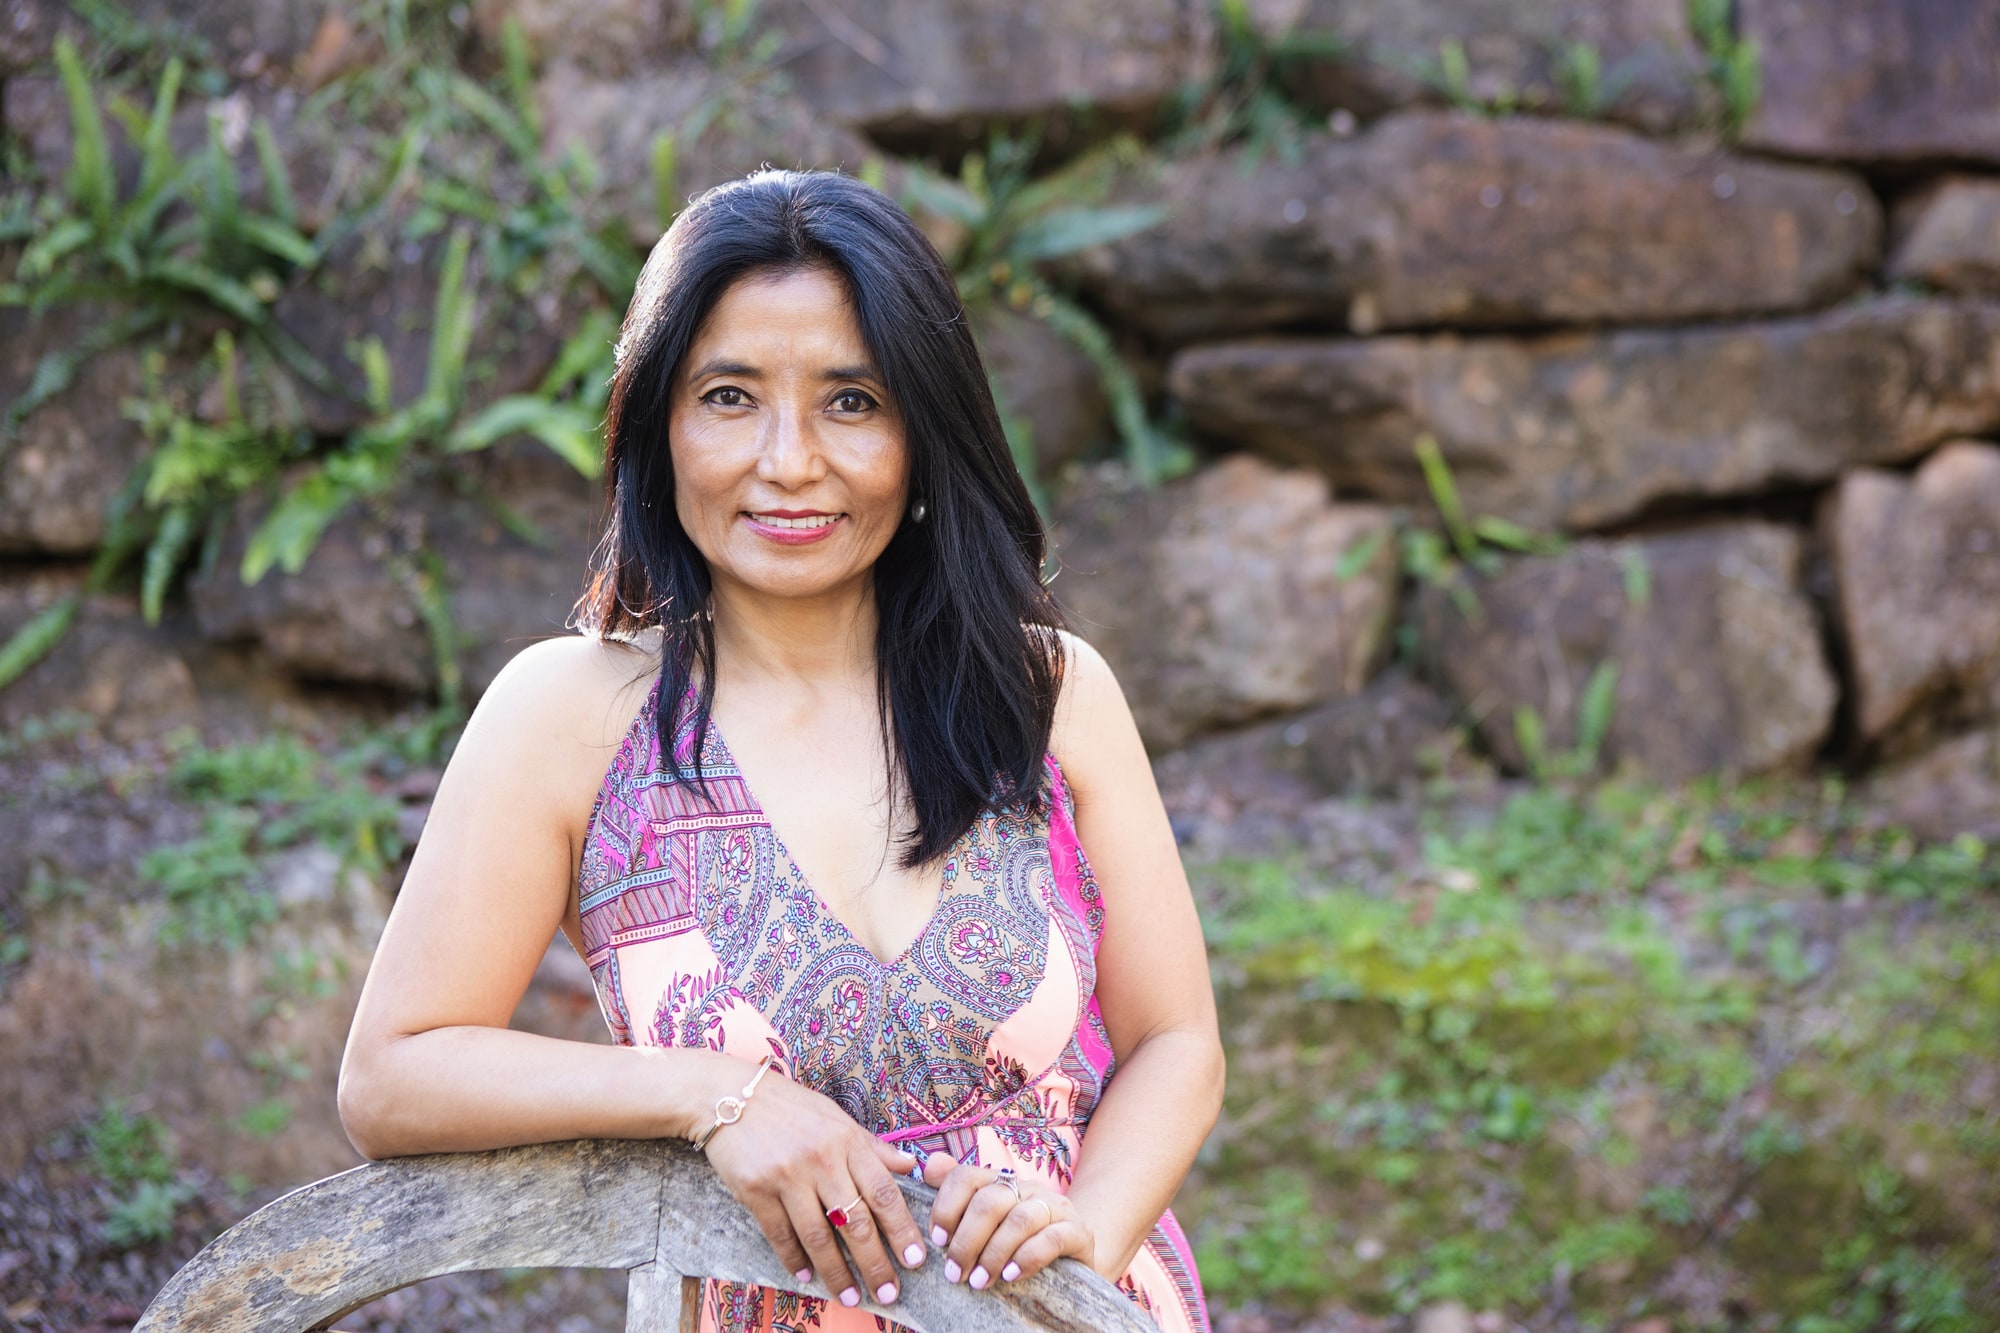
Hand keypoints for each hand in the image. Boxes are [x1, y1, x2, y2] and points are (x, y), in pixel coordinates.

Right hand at [695, 1056, 928, 1308]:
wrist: (727, 1096)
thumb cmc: (789, 1107)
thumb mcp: (835, 1118)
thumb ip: (872, 1146)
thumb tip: (909, 1166)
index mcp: (847, 1141)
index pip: (884, 1192)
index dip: (903, 1230)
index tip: (916, 1260)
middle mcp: (821, 1159)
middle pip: (856, 1222)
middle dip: (875, 1263)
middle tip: (889, 1293)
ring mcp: (787, 1175)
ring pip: (818, 1236)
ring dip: (836, 1272)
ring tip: (849, 1296)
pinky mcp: (755, 1190)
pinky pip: (780, 1235)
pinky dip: (795, 1259)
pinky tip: (807, 1276)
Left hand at [922, 1153, 1096, 1289]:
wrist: (1073, 1262)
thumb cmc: (1019, 1244)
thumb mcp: (988, 1225)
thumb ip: (957, 1196)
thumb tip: (930, 1167)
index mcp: (1000, 1182)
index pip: (966, 1177)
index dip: (946, 1206)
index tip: (937, 1240)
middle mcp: (1027, 1188)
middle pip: (990, 1201)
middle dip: (966, 1240)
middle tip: (954, 1272)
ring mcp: (1055, 1207)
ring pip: (1019, 1220)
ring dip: (993, 1254)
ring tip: (978, 1282)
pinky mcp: (1078, 1232)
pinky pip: (1051, 1239)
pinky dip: (1026, 1258)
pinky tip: (1010, 1276)